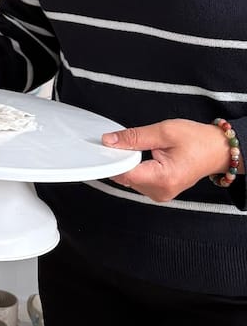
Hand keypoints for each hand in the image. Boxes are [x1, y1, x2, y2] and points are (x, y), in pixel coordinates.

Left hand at [102, 119, 233, 202]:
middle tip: (129, 141)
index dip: (113, 158)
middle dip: (122, 159)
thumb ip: (135, 137)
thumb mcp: (164, 131)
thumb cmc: (197, 140)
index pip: (124, 174)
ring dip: (130, 163)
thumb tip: (110, 141)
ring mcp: (160, 194)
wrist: (217, 150)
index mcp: (163, 178)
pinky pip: (138, 181)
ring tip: (145, 148)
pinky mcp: (159, 192)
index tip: (107, 146)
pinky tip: (145, 156)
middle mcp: (160, 191)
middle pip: (125, 177)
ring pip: (130, 179)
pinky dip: (137, 167)